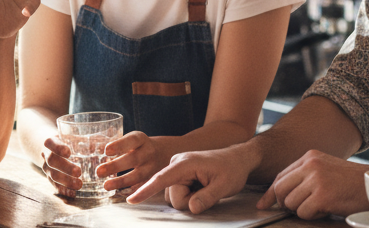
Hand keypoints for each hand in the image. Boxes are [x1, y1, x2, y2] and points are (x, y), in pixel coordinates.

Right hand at [41, 135, 81, 197]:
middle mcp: (46, 155)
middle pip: (52, 161)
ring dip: (66, 181)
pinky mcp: (49, 179)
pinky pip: (55, 185)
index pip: (51, 143)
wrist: (50, 149)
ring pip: (53, 175)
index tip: (68, 152)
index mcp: (51, 141)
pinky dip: (64, 190)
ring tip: (79, 185)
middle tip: (79, 172)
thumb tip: (104, 146)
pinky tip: (73, 193)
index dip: (58, 148)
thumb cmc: (67, 142)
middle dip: (65, 167)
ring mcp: (47, 168)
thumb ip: (85, 141)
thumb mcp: (72, 137)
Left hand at [98, 131, 163, 191]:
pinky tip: (119, 193)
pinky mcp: (154, 179)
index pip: (132, 140)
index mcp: (141, 139)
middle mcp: (148, 152)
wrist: (165, 153)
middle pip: (133, 159)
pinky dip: (131, 191)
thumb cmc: (139, 146)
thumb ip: (116, 144)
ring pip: (138, 175)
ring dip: (121, 182)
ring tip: (106, 186)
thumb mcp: (132, 139)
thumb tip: (90, 148)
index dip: (120, 145)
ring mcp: (152, 167)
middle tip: (98, 171)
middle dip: (115, 166)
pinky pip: (143, 186)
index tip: (106, 151)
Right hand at [127, 144, 255, 212]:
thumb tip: (191, 208)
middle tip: (209, 191)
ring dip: (191, 198)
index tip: (131, 200)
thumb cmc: (231, 170)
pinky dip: (190, 195)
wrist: (237, 159)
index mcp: (184, 163)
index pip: (161, 180)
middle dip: (190, 201)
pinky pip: (178, 194)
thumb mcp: (224, 186)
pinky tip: (201, 187)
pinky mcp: (179, 175)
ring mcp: (176, 169)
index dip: (146, 191)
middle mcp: (176, 164)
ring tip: (206, 187)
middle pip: (173, 196)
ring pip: (175, 197)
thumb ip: (207, 198)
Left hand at [261, 149, 368, 218]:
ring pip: (291, 203)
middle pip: (280, 190)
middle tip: (297, 208)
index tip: (264, 204)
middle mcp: (310, 165)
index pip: (280, 176)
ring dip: (302, 210)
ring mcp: (316, 179)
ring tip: (319, 206)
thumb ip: (304, 177)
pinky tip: (326, 209)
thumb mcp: (325, 170)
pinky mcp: (322, 195)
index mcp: (309, 157)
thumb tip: (279, 194)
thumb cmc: (351, 182)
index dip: (270, 193)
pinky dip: (312, 216)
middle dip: (284, 203)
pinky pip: (303, 212)